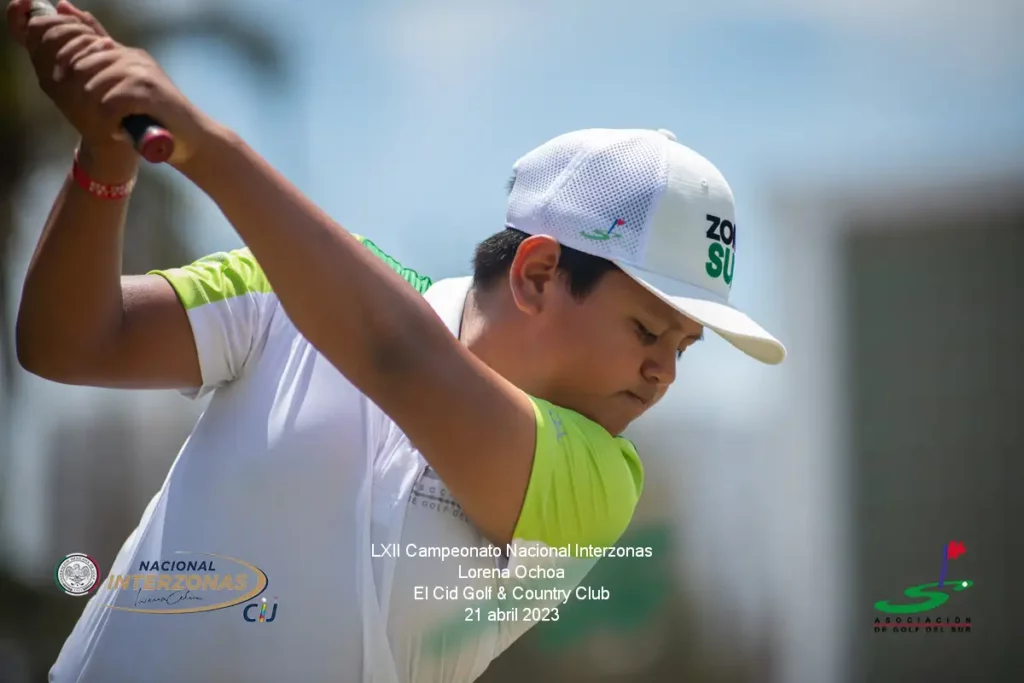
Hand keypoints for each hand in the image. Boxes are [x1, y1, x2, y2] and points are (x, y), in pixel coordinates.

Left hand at [8, 0, 210, 165]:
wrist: (193, 139)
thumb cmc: (160, 118)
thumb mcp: (130, 89)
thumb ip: (106, 59)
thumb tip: (68, 10)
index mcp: (129, 55)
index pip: (84, 48)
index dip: (72, 71)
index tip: (76, 97)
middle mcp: (135, 58)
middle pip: (83, 68)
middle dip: (84, 97)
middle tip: (99, 118)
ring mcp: (142, 71)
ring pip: (94, 87)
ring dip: (98, 113)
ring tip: (113, 125)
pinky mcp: (147, 90)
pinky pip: (110, 102)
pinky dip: (111, 122)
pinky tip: (120, 131)